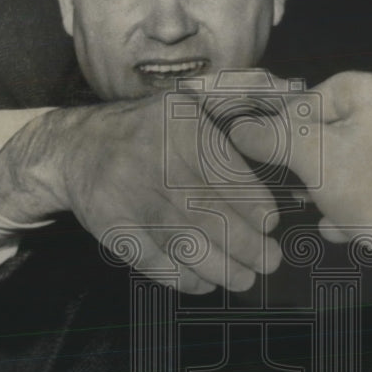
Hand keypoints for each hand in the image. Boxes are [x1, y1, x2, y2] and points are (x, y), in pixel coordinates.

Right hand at [0, 96, 281, 293]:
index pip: (224, 171)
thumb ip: (242, 92)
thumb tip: (294, 88)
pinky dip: (183, 278)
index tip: (272, 223)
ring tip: (245, 279)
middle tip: (270, 261)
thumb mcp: (191, 99)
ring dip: (221, 268)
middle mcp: (153, 159)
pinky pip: (153, 261)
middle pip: (207, 212)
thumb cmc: (152, 125)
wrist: (77, 147)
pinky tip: (205, 282)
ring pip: (183, 242)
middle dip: (246, 245)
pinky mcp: (111, 227)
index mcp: (179, 124)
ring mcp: (129, 196)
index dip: (253, 203)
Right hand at [225, 71, 371, 314]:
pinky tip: (336, 230)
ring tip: (304, 204)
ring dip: (327, 189)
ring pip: (353, 169)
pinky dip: (352, 212)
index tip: (267, 143)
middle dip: (307, 159)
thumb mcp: (313, 154)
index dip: (291, 116)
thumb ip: (274, 139)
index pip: (323, 92)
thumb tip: (240, 128)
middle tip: (283, 179)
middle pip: (337, 132)